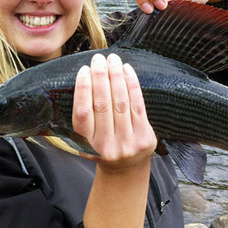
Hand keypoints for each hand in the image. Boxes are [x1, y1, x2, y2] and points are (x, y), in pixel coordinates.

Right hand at [72, 53, 156, 171]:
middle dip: (100, 77)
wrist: (125, 169)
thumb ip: (84, 115)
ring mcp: (127, 144)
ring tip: (113, 60)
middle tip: (98, 59)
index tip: (84, 70)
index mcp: (86, 145)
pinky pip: (138, 106)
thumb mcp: (86, 138)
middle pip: (102, 105)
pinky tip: (127, 70)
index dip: (83, 89)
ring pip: (121, 103)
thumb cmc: (103, 144)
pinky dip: (132, 85)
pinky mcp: (144, 138)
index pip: (83, 113)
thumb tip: (86, 76)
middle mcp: (106, 146)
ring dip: (116, 77)